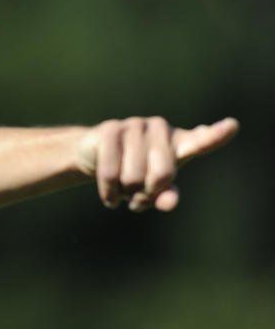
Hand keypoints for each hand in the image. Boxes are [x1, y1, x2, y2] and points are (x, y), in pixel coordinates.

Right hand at [75, 116, 239, 211]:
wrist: (96, 155)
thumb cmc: (134, 171)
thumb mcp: (154, 187)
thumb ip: (166, 195)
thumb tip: (169, 204)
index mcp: (178, 141)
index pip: (202, 140)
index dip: (217, 134)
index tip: (232, 126)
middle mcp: (160, 128)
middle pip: (161, 176)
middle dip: (146, 195)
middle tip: (139, 200)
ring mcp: (135, 125)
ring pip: (133, 178)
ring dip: (125, 195)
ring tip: (122, 191)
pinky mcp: (110, 129)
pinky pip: (111, 173)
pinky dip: (109, 193)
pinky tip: (110, 197)